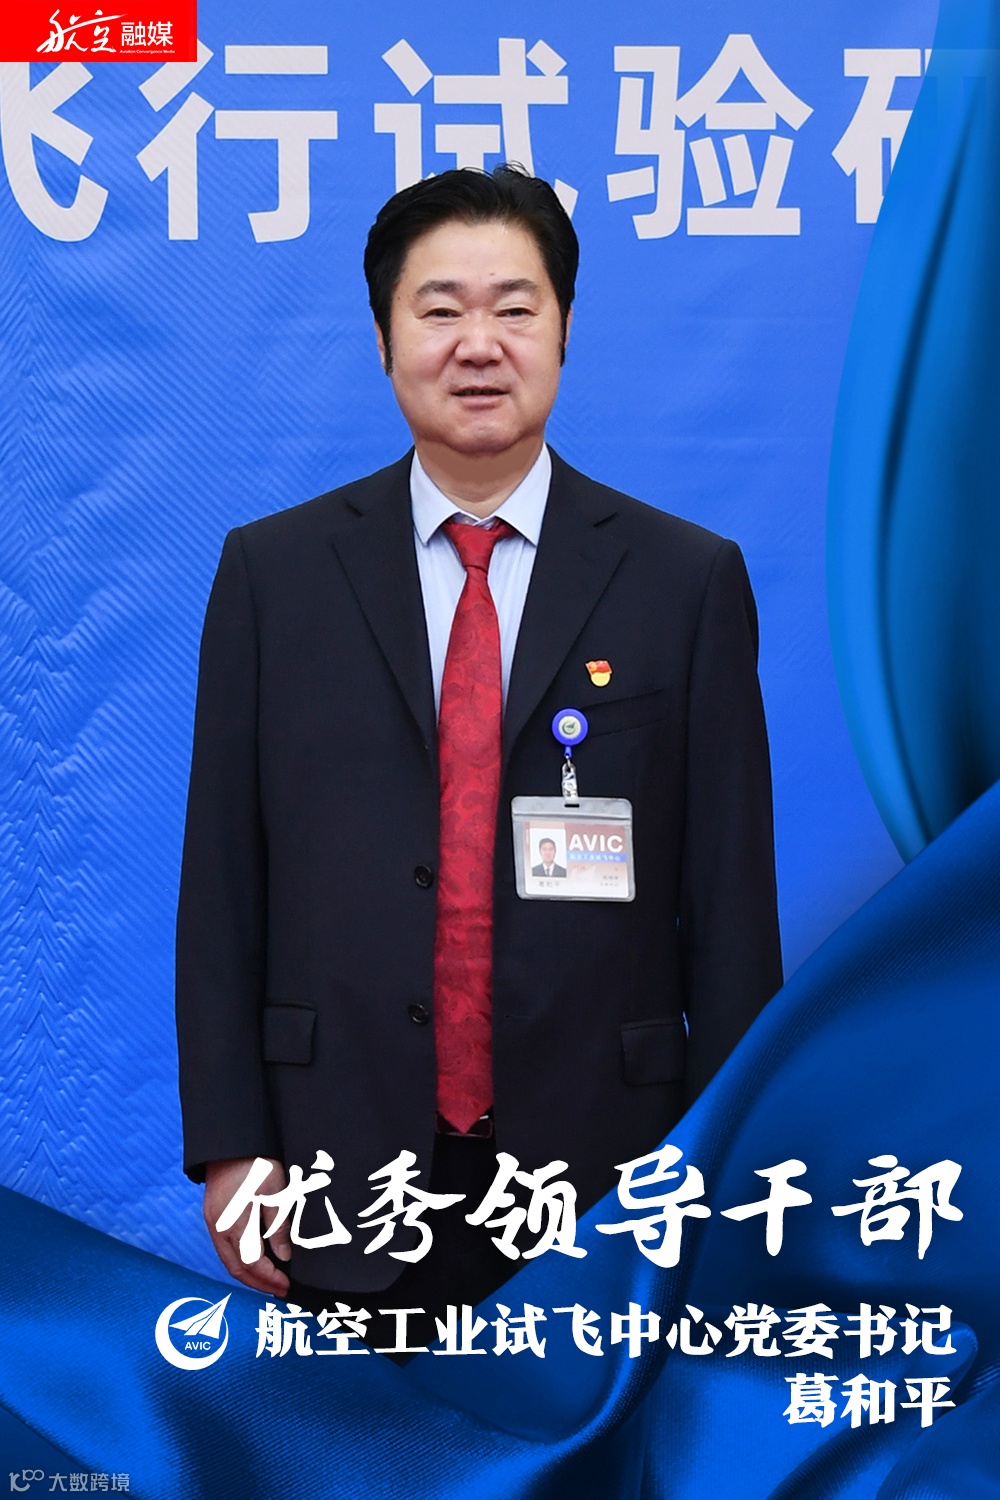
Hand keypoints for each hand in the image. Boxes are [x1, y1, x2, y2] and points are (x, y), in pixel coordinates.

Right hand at [203, 1157, 291, 1296]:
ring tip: (268, 1280)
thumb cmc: (256, 1163)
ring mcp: (213, 1222)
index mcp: (236, 1224)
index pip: (253, 1264)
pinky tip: (252, 1260)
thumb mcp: (276, 1192)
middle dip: (258, 1284)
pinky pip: (223, 1248)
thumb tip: (284, 1256)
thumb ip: (279, 1227)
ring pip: (228, 1260)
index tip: (286, 1286)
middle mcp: (220, 1228)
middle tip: (279, 1291)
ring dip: (247, 1274)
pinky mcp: (211, 1215)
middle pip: (236, 1269)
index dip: (270, 1279)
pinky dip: (238, 1260)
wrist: (231, 1141)